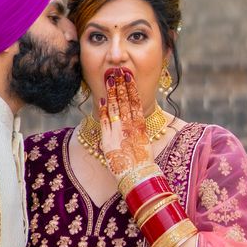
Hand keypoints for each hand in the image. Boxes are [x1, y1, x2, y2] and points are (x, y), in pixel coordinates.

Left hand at [99, 67, 151, 181]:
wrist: (138, 176)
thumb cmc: (143, 161)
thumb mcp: (144, 141)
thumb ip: (138, 128)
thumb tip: (135, 117)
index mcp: (140, 125)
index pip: (134, 101)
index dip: (131, 87)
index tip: (128, 75)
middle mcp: (130, 126)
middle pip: (125, 101)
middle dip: (120, 85)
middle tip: (117, 70)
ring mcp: (119, 132)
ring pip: (115, 108)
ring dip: (112, 92)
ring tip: (110, 78)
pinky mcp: (108, 140)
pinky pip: (105, 122)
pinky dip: (103, 110)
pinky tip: (102, 98)